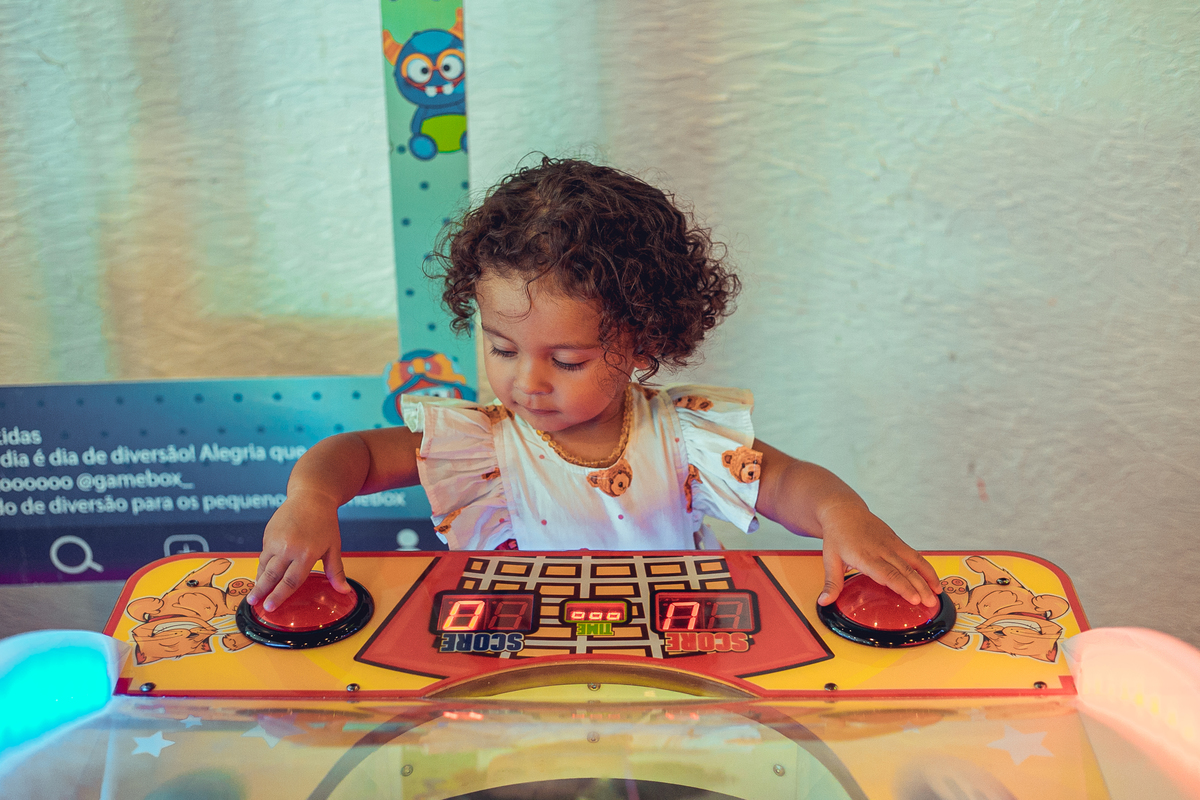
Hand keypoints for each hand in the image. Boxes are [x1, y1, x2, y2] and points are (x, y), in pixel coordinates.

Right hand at [246, 489, 352, 611]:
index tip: (270, 607)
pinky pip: (263, 554)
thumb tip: (344, 590)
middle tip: (253, 603)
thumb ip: (336, 571)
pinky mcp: (268, 534)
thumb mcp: (333, 547)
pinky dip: (262, 566)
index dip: (279, 596)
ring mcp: (276, 540)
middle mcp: (288, 548)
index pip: (290, 581)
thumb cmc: (325, 522)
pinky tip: (262, 574)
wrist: (311, 496)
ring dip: (259, 580)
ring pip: (264, 565)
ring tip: (254, 594)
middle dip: (261, 591)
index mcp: (306, 553)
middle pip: (272, 575)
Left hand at [814, 501, 940, 607]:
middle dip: (920, 587)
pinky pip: (915, 555)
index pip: (887, 574)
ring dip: (927, 578)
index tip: (914, 598)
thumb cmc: (837, 536)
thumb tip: (824, 602)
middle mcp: (881, 549)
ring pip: (914, 561)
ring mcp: (891, 544)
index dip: (902, 586)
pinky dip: (925, 568)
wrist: (843, 511)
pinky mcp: (897, 541)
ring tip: (937, 594)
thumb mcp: (829, 559)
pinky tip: (932, 581)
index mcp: (865, 556)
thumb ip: (832, 583)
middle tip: (930, 603)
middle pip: (905, 570)